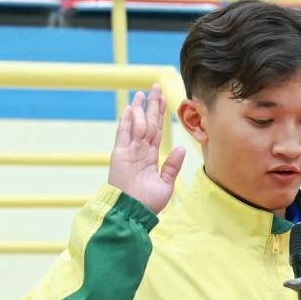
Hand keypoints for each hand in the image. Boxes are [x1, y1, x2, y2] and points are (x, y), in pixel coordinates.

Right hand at [108, 84, 185, 214]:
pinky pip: (124, 134)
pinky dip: (127, 121)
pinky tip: (131, 108)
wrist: (134, 211)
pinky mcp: (120, 154)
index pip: (157, 131)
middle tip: (155, 88)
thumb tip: (181, 148)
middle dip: (152, 106)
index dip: (160, 116)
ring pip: (137, 125)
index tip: (164, 100)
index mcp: (151, 157)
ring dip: (140, 109)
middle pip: (148, 123)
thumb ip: (172, 165)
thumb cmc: (149, 202)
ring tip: (143, 93)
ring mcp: (129, 151)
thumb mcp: (166, 183)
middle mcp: (140, 151)